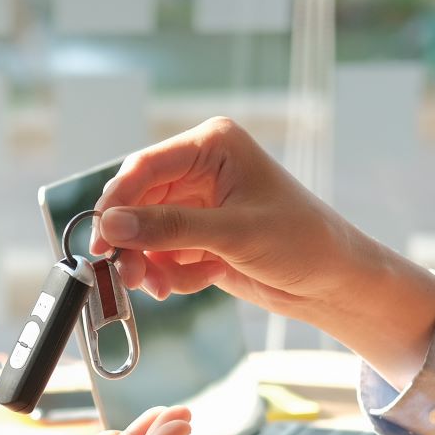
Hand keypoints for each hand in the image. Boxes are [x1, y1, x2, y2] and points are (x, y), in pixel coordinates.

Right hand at [94, 117, 434, 385]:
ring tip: (158, 288)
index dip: (116, 203)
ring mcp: (198, 204)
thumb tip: (110, 226)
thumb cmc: (301, 242)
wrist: (334, 282)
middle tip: (125, 276)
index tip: (100, 240)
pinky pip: (163, 254)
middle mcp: (201, 168)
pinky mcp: (200, 236)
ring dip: (147, 263)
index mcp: (212, 146)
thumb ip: (169, 229)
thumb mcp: (233, 234)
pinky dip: (169, 274)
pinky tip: (190, 284)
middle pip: (138, 202)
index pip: (145, 167)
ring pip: (145, 232)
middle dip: (132, 242)